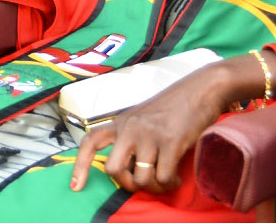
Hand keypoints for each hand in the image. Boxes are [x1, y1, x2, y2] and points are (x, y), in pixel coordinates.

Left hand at [70, 62, 235, 194]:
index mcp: (121, 122)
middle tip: (142, 182)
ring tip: (165, 179)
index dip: (80, 166)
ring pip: (141, 179)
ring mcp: (149, 134)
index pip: (91, 141)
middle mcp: (130, 127)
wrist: (200, 89)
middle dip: (127, 183)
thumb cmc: (173, 107)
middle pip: (113, 169)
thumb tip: (129, 170)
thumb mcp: (143, 118)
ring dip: (155, 187)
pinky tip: (176, 176)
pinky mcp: (170, 141)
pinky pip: (163, 178)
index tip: (75, 186)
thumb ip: (131, 138)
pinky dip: (170, 183)